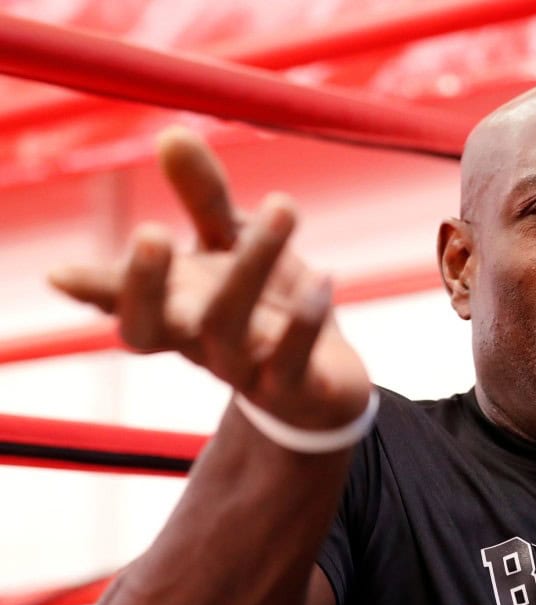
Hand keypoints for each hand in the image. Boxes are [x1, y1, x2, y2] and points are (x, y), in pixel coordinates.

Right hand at [48, 127, 370, 428]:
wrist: (324, 382)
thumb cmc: (265, 305)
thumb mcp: (233, 246)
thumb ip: (203, 197)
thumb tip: (171, 134)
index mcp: (174, 306)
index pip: (123, 300)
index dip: (94, 288)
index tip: (61, 274)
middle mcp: (198, 342)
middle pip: (154, 326)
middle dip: (146, 284)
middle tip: (150, 233)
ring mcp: (243, 369)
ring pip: (230, 326)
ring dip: (253, 265)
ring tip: (283, 204)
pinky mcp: (292, 388)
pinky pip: (291, 362)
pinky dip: (303, 322)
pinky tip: (322, 280)